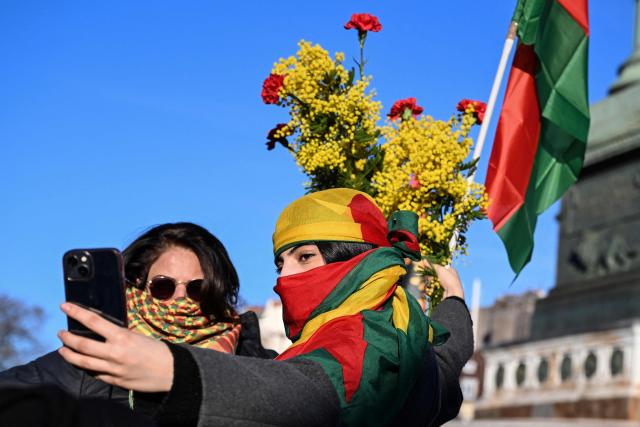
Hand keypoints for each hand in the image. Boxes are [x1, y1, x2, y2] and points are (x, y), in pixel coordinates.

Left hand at [58, 302, 173, 391]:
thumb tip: (103, 329)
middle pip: (81, 345)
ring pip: (82, 362)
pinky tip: (81, 363)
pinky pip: (94, 373)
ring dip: (69, 355)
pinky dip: (85, 367)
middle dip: (67, 338)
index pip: (93, 322)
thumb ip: (120, 334)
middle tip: (61, 333)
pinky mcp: (114, 381)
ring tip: (62, 349)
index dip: (76, 313)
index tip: (65, 306)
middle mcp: (114, 353)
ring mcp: (112, 369)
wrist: (171, 372)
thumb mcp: (139, 336)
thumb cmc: (158, 350)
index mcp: (122, 337)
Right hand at [422, 261, 463, 299]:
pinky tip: (430, 286)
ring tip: (427, 280)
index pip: (442, 266)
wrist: (453, 294)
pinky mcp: (444, 290)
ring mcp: (448, 284)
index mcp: (452, 270)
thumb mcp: (440, 270)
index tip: (427, 266)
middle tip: (426, 275)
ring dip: (431, 280)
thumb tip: (425, 260)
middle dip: (432, 274)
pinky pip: (437, 286)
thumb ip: (432, 265)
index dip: (434, 266)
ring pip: (437, 280)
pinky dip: (433, 286)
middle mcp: (450, 277)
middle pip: (438, 273)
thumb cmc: (449, 279)